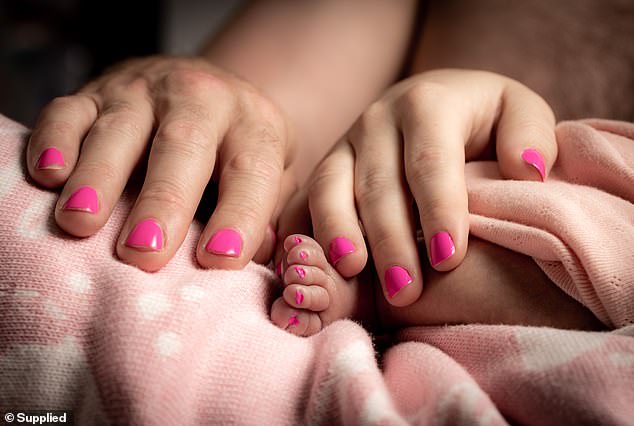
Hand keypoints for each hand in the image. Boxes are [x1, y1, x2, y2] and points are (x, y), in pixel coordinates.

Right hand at [26, 55, 293, 270]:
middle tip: (144, 251)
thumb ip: (270, 213)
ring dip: (98, 176)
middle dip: (163, 201)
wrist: (210, 91)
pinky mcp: (97, 91)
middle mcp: (202, 97)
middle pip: (183, 145)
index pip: (252, 171)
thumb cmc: (241, 151)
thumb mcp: (276, 174)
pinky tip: (48, 175)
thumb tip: (258, 260)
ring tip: (82, 222)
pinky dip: (53, 140)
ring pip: (119, 128)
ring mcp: (145, 90)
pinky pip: (69, 111)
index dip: (240, 215)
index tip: (219, 260)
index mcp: (255, 124)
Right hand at [278, 69, 556, 305]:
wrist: (433, 102)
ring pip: (330, 188)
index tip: (449, 260)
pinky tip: (309, 261)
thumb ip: (531, 134)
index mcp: (427, 102)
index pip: (431, 161)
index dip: (438, 211)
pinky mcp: (326, 165)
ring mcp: (345, 142)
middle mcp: (377, 119)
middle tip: (407, 291)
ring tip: (351, 274)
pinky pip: (304, 198)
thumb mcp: (518, 111)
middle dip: (391, 240)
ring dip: (339, 234)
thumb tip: (526, 170)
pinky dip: (303, 230)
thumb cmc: (482, 119)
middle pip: (378, 184)